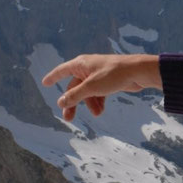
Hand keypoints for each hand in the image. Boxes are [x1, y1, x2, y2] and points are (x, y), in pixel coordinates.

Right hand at [42, 53, 161, 120]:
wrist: (138, 72)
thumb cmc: (113, 75)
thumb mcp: (91, 87)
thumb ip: (75, 95)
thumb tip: (60, 102)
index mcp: (81, 64)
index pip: (62, 70)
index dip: (53, 77)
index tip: (45, 83)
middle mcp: (88, 68)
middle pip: (74, 87)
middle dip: (72, 102)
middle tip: (68, 119)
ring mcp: (98, 74)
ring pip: (87, 92)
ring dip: (89, 104)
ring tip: (97, 113)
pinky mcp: (108, 81)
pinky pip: (97, 93)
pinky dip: (98, 101)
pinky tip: (101, 110)